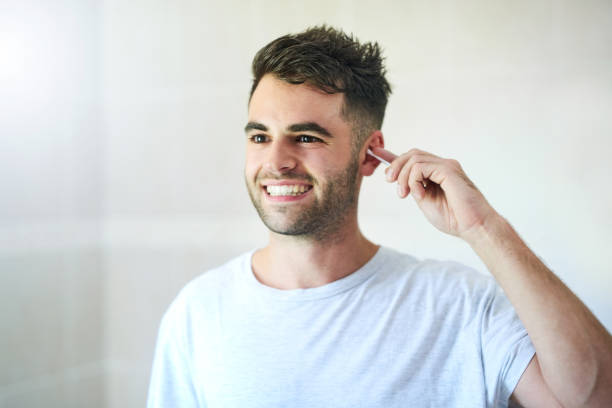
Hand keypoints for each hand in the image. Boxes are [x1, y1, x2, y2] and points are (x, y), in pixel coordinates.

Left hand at [371, 147, 498, 238]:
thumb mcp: (425, 202)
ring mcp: (446, 166)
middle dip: (395, 166)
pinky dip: (413, 180)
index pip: (414, 159)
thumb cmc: (454, 219)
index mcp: (437, 174)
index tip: (378, 157)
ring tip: (404, 194)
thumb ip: (414, 188)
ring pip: (413, 158)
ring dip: (403, 176)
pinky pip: (420, 167)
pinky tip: (419, 194)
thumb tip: (399, 179)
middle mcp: (442, 166)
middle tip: (390, 182)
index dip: (395, 158)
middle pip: (411, 154)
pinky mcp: (448, 169)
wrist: (473, 227)